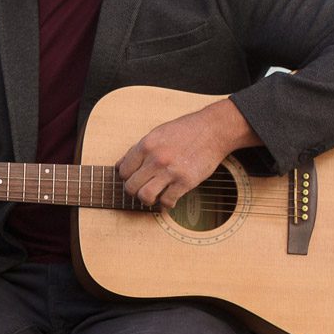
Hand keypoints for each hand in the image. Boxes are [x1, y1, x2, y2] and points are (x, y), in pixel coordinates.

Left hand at [117, 100, 257, 209]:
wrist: (213, 130)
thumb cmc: (185, 130)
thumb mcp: (156, 133)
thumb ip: (138, 150)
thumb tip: (120, 166)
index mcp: (146, 145)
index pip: (123, 171)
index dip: (126, 177)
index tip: (134, 178)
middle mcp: (156, 158)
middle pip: (131, 187)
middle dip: (134, 192)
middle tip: (141, 189)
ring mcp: (171, 171)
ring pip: (145, 196)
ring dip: (147, 200)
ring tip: (153, 196)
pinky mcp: (186, 181)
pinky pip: (167, 201)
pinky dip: (166, 203)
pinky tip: (170, 197)